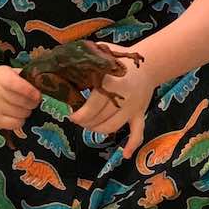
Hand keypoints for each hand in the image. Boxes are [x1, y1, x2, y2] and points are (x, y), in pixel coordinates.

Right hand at [0, 66, 40, 129]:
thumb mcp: (8, 73)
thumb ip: (24, 76)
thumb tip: (42, 83)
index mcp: (1, 75)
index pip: (16, 84)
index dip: (30, 91)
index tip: (37, 95)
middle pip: (24, 102)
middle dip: (33, 103)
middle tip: (32, 101)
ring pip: (23, 114)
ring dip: (26, 112)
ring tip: (21, 107)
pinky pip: (16, 124)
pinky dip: (20, 121)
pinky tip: (15, 115)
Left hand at [70, 42, 156, 158]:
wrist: (150, 63)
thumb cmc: (120, 58)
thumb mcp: (101, 54)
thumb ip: (83, 60)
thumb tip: (58, 66)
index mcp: (111, 82)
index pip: (93, 106)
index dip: (80, 115)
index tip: (72, 116)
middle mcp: (123, 97)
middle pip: (101, 118)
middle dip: (86, 123)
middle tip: (78, 120)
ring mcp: (133, 107)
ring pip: (113, 127)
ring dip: (98, 130)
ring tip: (89, 126)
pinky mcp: (140, 114)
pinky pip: (138, 132)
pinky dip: (132, 145)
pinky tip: (125, 155)